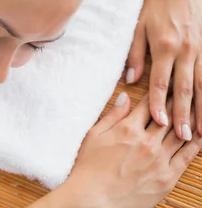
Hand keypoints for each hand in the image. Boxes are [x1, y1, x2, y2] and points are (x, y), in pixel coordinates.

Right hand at [63, 93, 201, 207]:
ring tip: (196, 109)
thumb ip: (112, 115)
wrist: (94, 199)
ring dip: (190, 119)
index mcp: (128, 128)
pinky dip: (195, 143)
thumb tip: (126, 96)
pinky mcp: (167, 177)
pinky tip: (199, 135)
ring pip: (180, 133)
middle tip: (184, 92)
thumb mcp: (94, 135)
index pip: (149, 105)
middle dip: (177, 102)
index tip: (168, 84)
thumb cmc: (89, 167)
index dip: (160, 92)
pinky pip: (187, 156)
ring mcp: (159, 160)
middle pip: (168, 116)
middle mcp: (146, 141)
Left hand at [126, 0, 201, 139]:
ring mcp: (200, 50)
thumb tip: (130, 80)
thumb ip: (135, 55)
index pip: (162, 83)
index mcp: (164, 47)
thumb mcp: (138, 27)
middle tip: (185, 136)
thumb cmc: (155, 6)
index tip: (160, 123)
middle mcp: (185, 51)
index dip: (160, 104)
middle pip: (185, 89)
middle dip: (185, 114)